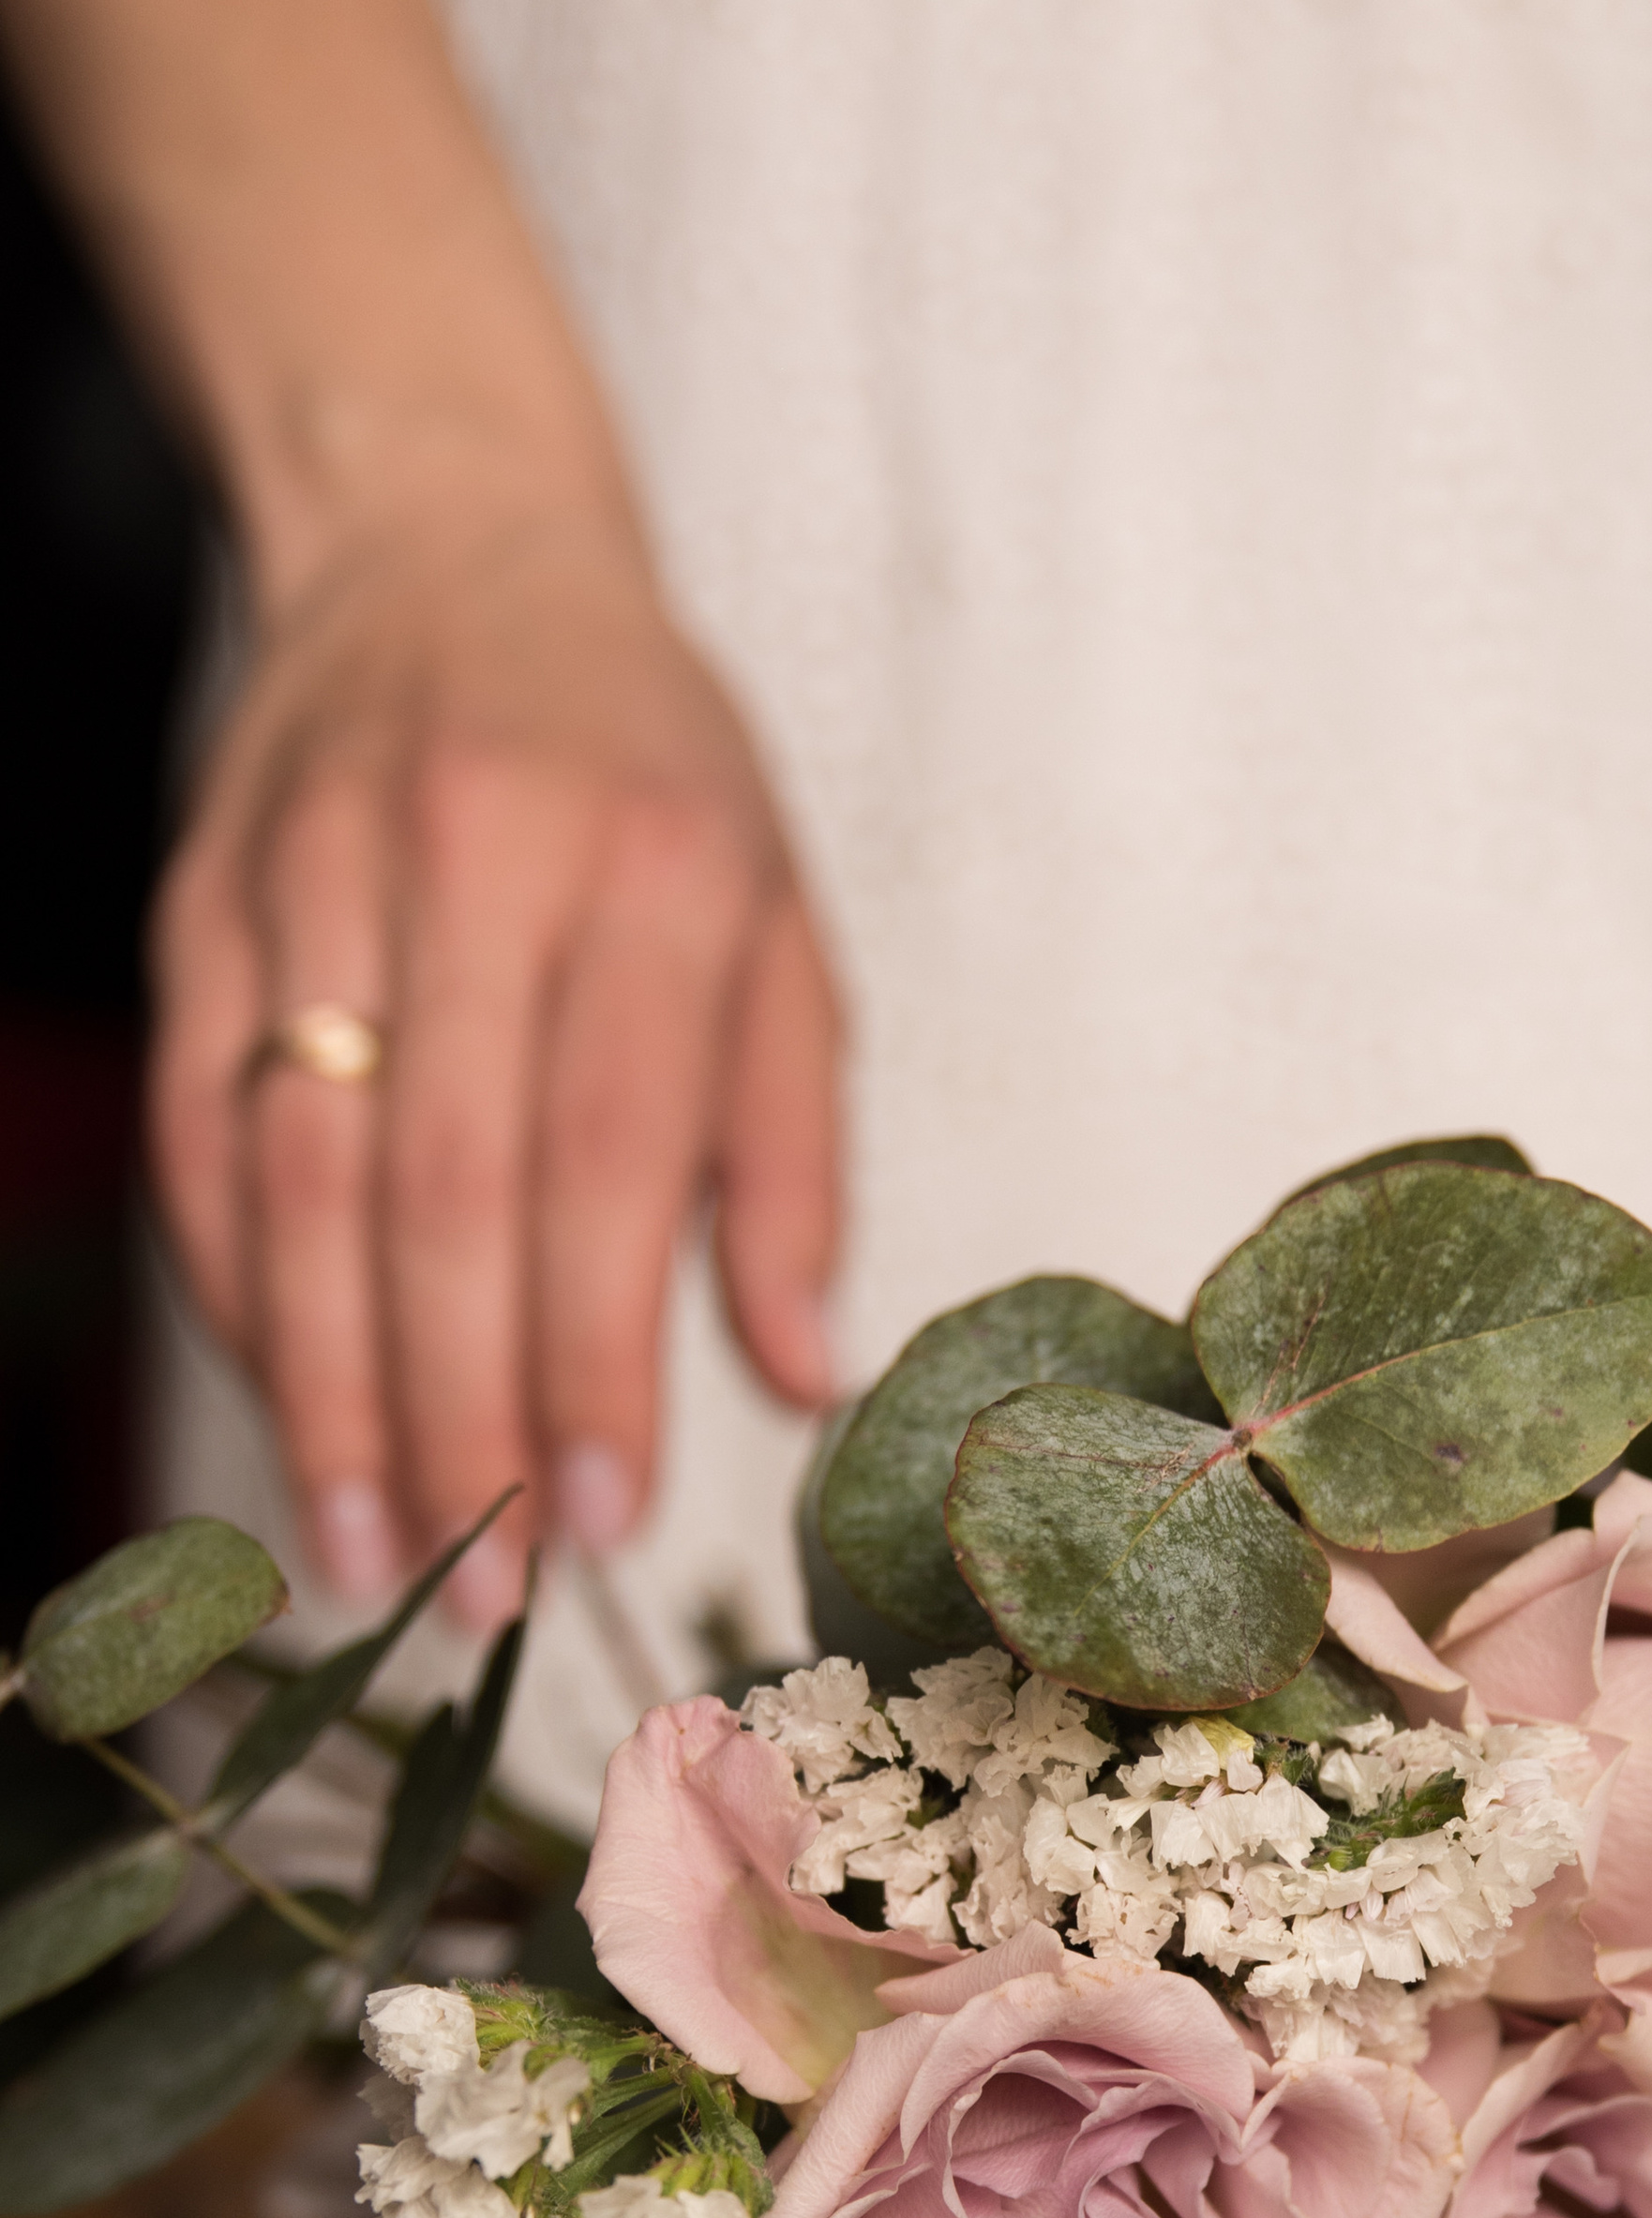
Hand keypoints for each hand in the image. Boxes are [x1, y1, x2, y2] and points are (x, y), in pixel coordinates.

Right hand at [150, 492, 842, 1626]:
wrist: (450, 549)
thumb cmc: (647, 775)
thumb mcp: (780, 928)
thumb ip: (795, 1154)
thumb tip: (801, 1373)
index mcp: (651, 868)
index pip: (612, 1157)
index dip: (597, 1355)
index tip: (608, 1514)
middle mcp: (471, 862)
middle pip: (446, 1189)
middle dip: (462, 1412)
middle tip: (489, 1586)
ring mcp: (312, 878)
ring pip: (297, 1172)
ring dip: (329, 1386)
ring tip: (371, 1550)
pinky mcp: (201, 906)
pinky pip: (201, 1128)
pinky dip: (237, 1288)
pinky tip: (290, 1406)